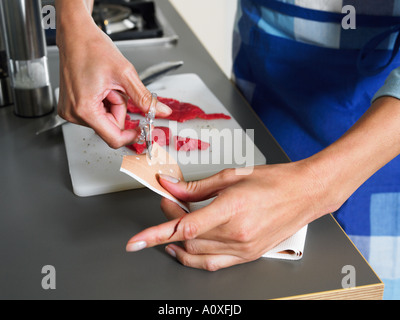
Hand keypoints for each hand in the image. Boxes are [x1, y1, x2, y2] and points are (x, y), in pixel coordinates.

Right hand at [56, 8, 170, 148]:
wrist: (76, 34)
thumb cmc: (92, 48)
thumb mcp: (126, 75)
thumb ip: (145, 98)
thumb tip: (161, 112)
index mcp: (85, 109)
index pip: (113, 139)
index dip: (131, 135)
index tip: (141, 129)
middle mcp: (74, 113)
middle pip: (111, 127)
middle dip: (120, 108)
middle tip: (115, 88)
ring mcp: (71, 110)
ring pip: (105, 119)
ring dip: (112, 104)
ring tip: (105, 84)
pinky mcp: (72, 106)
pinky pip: (97, 112)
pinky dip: (104, 102)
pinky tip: (99, 86)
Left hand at [126, 161, 332, 270]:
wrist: (305, 193)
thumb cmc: (275, 181)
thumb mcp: (232, 176)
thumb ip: (196, 186)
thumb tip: (171, 186)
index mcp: (233, 208)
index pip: (186, 226)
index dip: (157, 233)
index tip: (137, 240)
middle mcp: (237, 233)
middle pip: (188, 237)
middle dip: (170, 220)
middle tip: (170, 203)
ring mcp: (243, 248)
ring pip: (197, 252)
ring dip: (179, 239)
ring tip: (177, 222)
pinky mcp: (248, 255)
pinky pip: (213, 264)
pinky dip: (193, 258)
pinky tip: (183, 249)